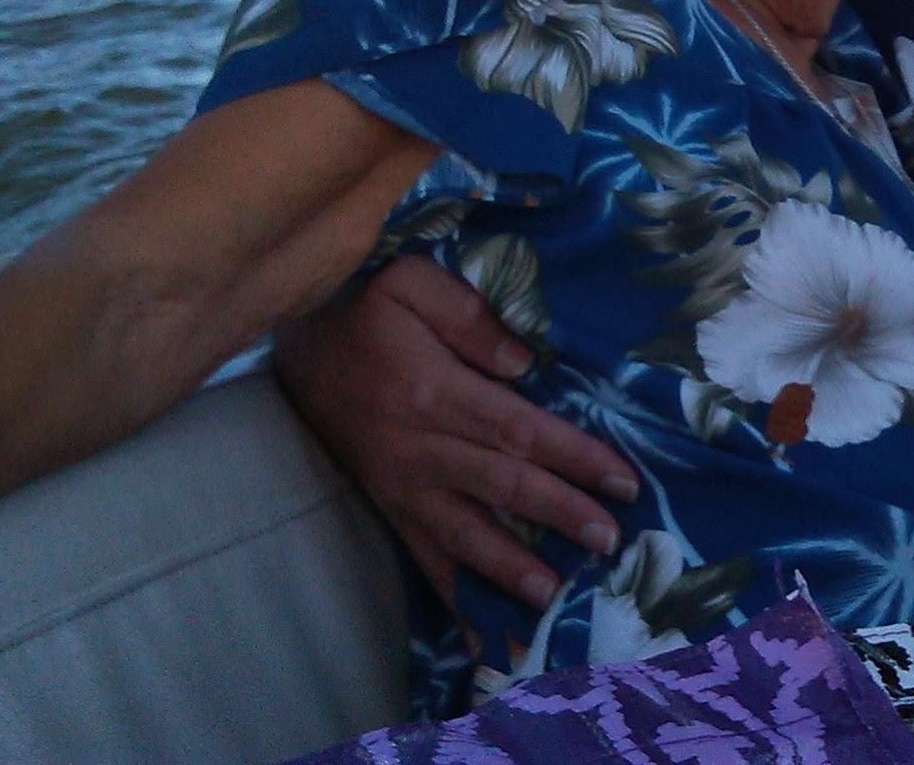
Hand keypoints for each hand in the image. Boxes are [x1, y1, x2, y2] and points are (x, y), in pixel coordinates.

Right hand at [271, 256, 637, 609]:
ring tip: (554, 598)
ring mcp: (401, 483)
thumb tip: (522, 361)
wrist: (293, 345)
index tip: (621, 479)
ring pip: (462, 534)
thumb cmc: (361, 306)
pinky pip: (424, 557)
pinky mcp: (387, 505)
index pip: (517, 430)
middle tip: (610, 540)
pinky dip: (456, 596)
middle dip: (560, 515)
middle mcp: (418, 446)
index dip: (572, 456)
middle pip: (501, 486)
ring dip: (510, 568)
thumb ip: (466, 315)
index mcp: (433, 390)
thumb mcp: (409, 281)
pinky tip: (485, 632)